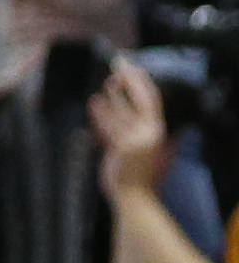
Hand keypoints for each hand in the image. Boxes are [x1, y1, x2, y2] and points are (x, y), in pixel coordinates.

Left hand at [89, 56, 171, 195]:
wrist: (136, 197)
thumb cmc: (145, 175)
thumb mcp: (158, 153)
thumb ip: (157, 136)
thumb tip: (167, 125)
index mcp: (159, 132)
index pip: (152, 100)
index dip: (143, 82)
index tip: (134, 68)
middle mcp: (150, 133)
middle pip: (139, 98)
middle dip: (128, 79)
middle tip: (118, 65)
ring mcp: (136, 140)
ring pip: (120, 110)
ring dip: (112, 95)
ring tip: (106, 85)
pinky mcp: (121, 148)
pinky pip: (108, 126)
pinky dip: (100, 113)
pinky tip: (95, 102)